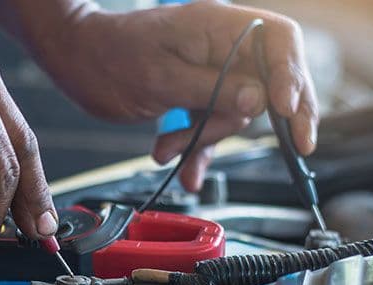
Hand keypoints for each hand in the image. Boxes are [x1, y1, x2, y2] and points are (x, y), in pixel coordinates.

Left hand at [37, 1, 318, 191]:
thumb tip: (260, 103)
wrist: (74, 62)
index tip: (286, 110)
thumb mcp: (158, 77)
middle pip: (270, 80)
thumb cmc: (108, 57)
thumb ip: (210, 90)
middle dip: (268, 118)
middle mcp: (222, 45)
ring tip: (167, 150)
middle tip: (297, 148)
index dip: (292, 74)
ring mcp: (211, 71)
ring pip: (237, 112)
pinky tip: (186, 171)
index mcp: (218, 25)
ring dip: (208, 139)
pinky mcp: (197, 94)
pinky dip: (198, 148)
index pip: (279, 41)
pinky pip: (213, 124)